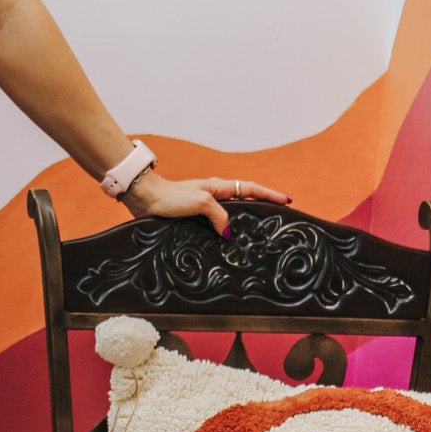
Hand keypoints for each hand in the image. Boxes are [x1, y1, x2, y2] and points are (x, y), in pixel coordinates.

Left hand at [121, 172, 290, 235]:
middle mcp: (213, 196)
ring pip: (229, 215)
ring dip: (244, 221)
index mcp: (218, 188)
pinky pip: (215, 225)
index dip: (269, 195)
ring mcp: (203, 208)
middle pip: (243, 201)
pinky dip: (225, 232)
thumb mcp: (200, 202)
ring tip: (258, 234)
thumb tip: (229, 232)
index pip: (250, 189)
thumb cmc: (170, 197)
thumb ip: (219, 215)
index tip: (287, 200)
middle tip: (278, 218)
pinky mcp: (192, 219)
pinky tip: (227, 244)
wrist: (144, 199)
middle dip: (262, 207)